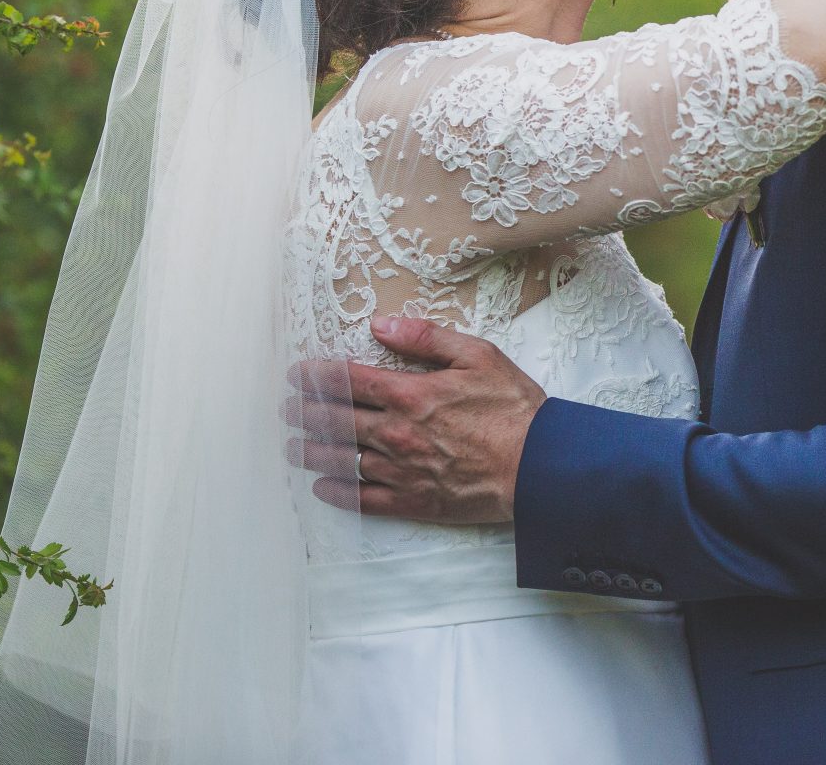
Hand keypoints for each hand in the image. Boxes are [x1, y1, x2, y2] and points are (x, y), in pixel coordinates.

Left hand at [282, 316, 546, 523]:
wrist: (538, 465)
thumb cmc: (514, 408)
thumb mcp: (479, 355)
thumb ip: (427, 338)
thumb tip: (381, 325)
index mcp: (410, 393)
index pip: (348, 381)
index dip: (317, 376)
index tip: (297, 374)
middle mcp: (396, 432)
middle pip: (336, 421)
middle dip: (306, 412)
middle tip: (287, 409)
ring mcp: (401, 470)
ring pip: (341, 461)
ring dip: (312, 452)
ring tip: (293, 447)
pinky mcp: (412, 501)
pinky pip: (362, 499)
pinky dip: (338, 493)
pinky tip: (323, 487)